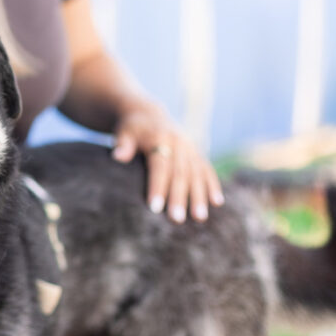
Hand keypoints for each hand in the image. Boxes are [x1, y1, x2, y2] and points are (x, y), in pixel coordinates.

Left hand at [111, 107, 223, 222]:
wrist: (148, 115)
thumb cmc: (131, 130)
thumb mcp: (123, 132)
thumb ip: (122, 144)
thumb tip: (118, 156)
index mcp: (159, 137)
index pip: (159, 165)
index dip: (157, 186)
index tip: (154, 208)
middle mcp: (178, 142)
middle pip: (179, 173)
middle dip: (179, 198)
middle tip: (176, 220)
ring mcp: (190, 147)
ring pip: (196, 174)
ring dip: (199, 197)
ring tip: (199, 218)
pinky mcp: (196, 153)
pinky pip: (207, 169)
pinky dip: (212, 185)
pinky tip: (217, 202)